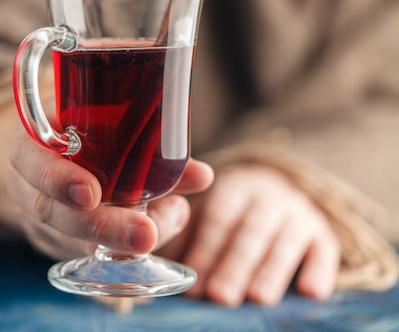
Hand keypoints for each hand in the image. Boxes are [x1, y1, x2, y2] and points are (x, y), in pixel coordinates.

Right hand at [3, 131, 213, 260]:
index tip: (91, 194)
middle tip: (146, 234)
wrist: (47, 155)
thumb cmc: (79, 131)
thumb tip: (201, 176)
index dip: (56, 178)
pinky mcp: (62, 243)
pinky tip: (163, 231)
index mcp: (32, 145)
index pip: (27, 160)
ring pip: (74, 240)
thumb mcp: (101, 123)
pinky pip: (89, 254)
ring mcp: (45, 220)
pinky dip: (127, 250)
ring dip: (124, 240)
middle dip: (103, 226)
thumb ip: (146, 145)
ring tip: (169, 224)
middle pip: (53, 213)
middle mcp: (31, 187)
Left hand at [158, 164, 340, 306]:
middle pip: (250, 231)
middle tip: (220, 296)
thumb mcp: (206, 217)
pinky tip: (310, 293)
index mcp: (233, 186)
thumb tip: (162, 271)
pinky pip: (325, 251)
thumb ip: (185, 238)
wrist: (278, 199)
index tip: (194, 281)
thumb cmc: (231, 216)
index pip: (218, 217)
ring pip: (286, 241)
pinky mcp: (324, 234)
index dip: (206, 249)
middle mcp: (269, 194)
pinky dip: (319, 271)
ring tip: (258, 299)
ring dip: (271, 272)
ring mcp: (300, 212)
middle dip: (234, 265)